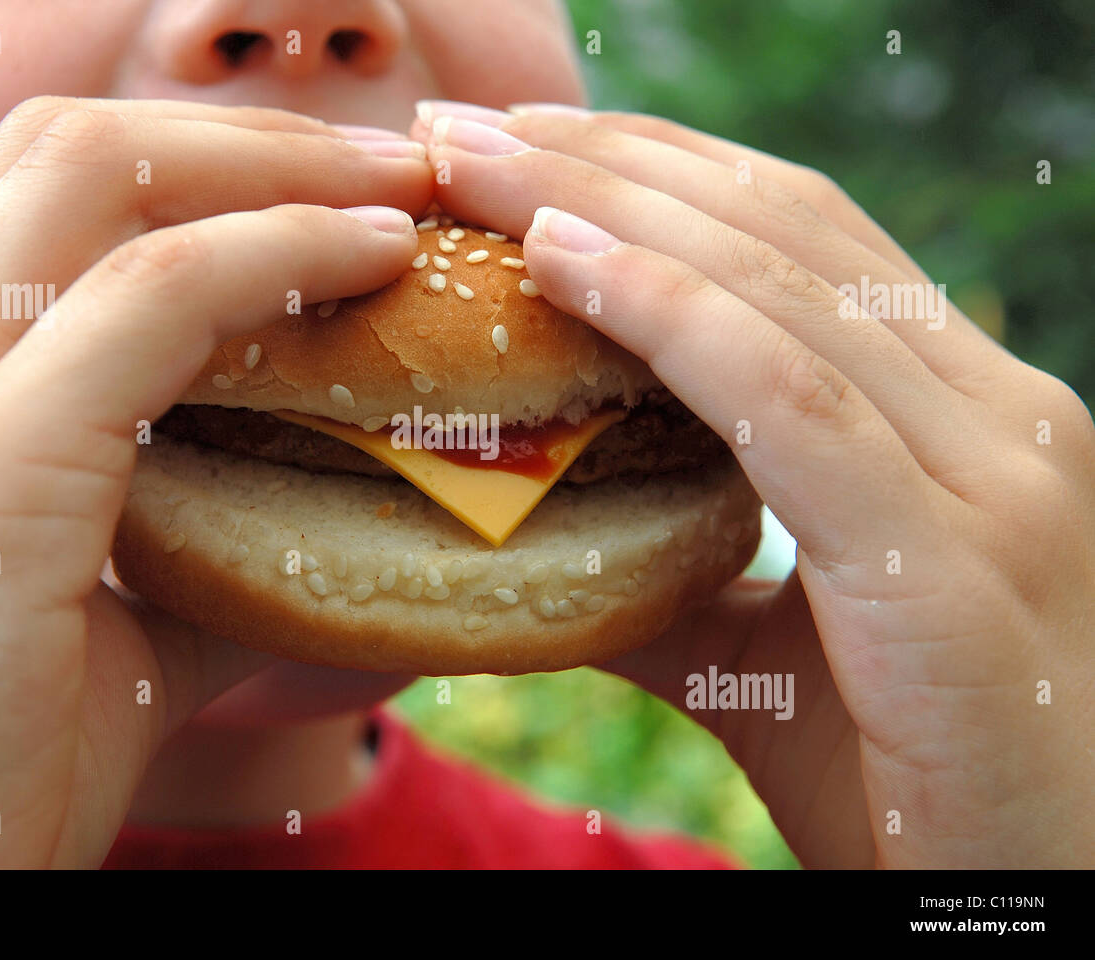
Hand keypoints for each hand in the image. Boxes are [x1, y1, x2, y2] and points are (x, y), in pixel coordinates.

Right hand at [0, 97, 429, 866]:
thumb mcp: (82, 634)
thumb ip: (185, 556)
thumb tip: (313, 528)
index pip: (29, 202)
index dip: (188, 169)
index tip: (319, 192)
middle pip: (65, 150)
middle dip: (244, 139)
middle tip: (383, 162)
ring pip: (100, 178)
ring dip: (278, 166)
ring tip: (398, 189)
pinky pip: (153, 293)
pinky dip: (278, 250)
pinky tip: (373, 260)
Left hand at [414, 100, 1094, 867]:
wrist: (1033, 920)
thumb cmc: (910, 784)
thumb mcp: (764, 657)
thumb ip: (670, 575)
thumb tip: (548, 535)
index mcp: (962, 419)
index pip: (796, 243)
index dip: (652, 178)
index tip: (515, 149)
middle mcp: (997, 416)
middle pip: (778, 232)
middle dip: (607, 163)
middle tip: (459, 125)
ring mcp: (996, 477)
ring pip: (781, 292)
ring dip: (609, 209)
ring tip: (473, 160)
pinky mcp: (960, 562)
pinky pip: (794, 401)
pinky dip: (671, 316)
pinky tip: (562, 259)